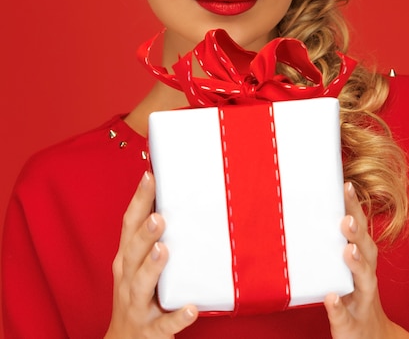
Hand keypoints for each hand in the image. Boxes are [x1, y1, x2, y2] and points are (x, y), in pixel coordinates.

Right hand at [105, 171, 197, 338]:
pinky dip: (177, 316)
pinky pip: (164, 324)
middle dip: (144, 234)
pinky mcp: (151, 330)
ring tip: (164, 250)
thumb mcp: (137, 265)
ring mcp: (137, 306)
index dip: (138, 201)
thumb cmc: (137, 295)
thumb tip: (170, 198)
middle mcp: (128, 279)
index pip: (129, 226)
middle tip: (158, 216)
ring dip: (152, 267)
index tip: (150, 176)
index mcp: (126, 260)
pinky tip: (190, 308)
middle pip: (132, 253)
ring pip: (142, 285)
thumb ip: (150, 237)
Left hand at [324, 182, 408, 338]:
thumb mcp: (344, 267)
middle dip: (358, 232)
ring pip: (364, 280)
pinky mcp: (351, 323)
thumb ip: (330, 242)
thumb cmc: (351, 295)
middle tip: (345, 218)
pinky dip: (338, 307)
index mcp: (362, 259)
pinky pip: (344, 315)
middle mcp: (365, 276)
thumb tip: (302, 210)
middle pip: (367, 249)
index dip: (354, 208)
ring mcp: (360, 300)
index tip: (346, 185)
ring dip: (357, 264)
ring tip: (348, 250)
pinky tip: (331, 297)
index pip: (359, 228)